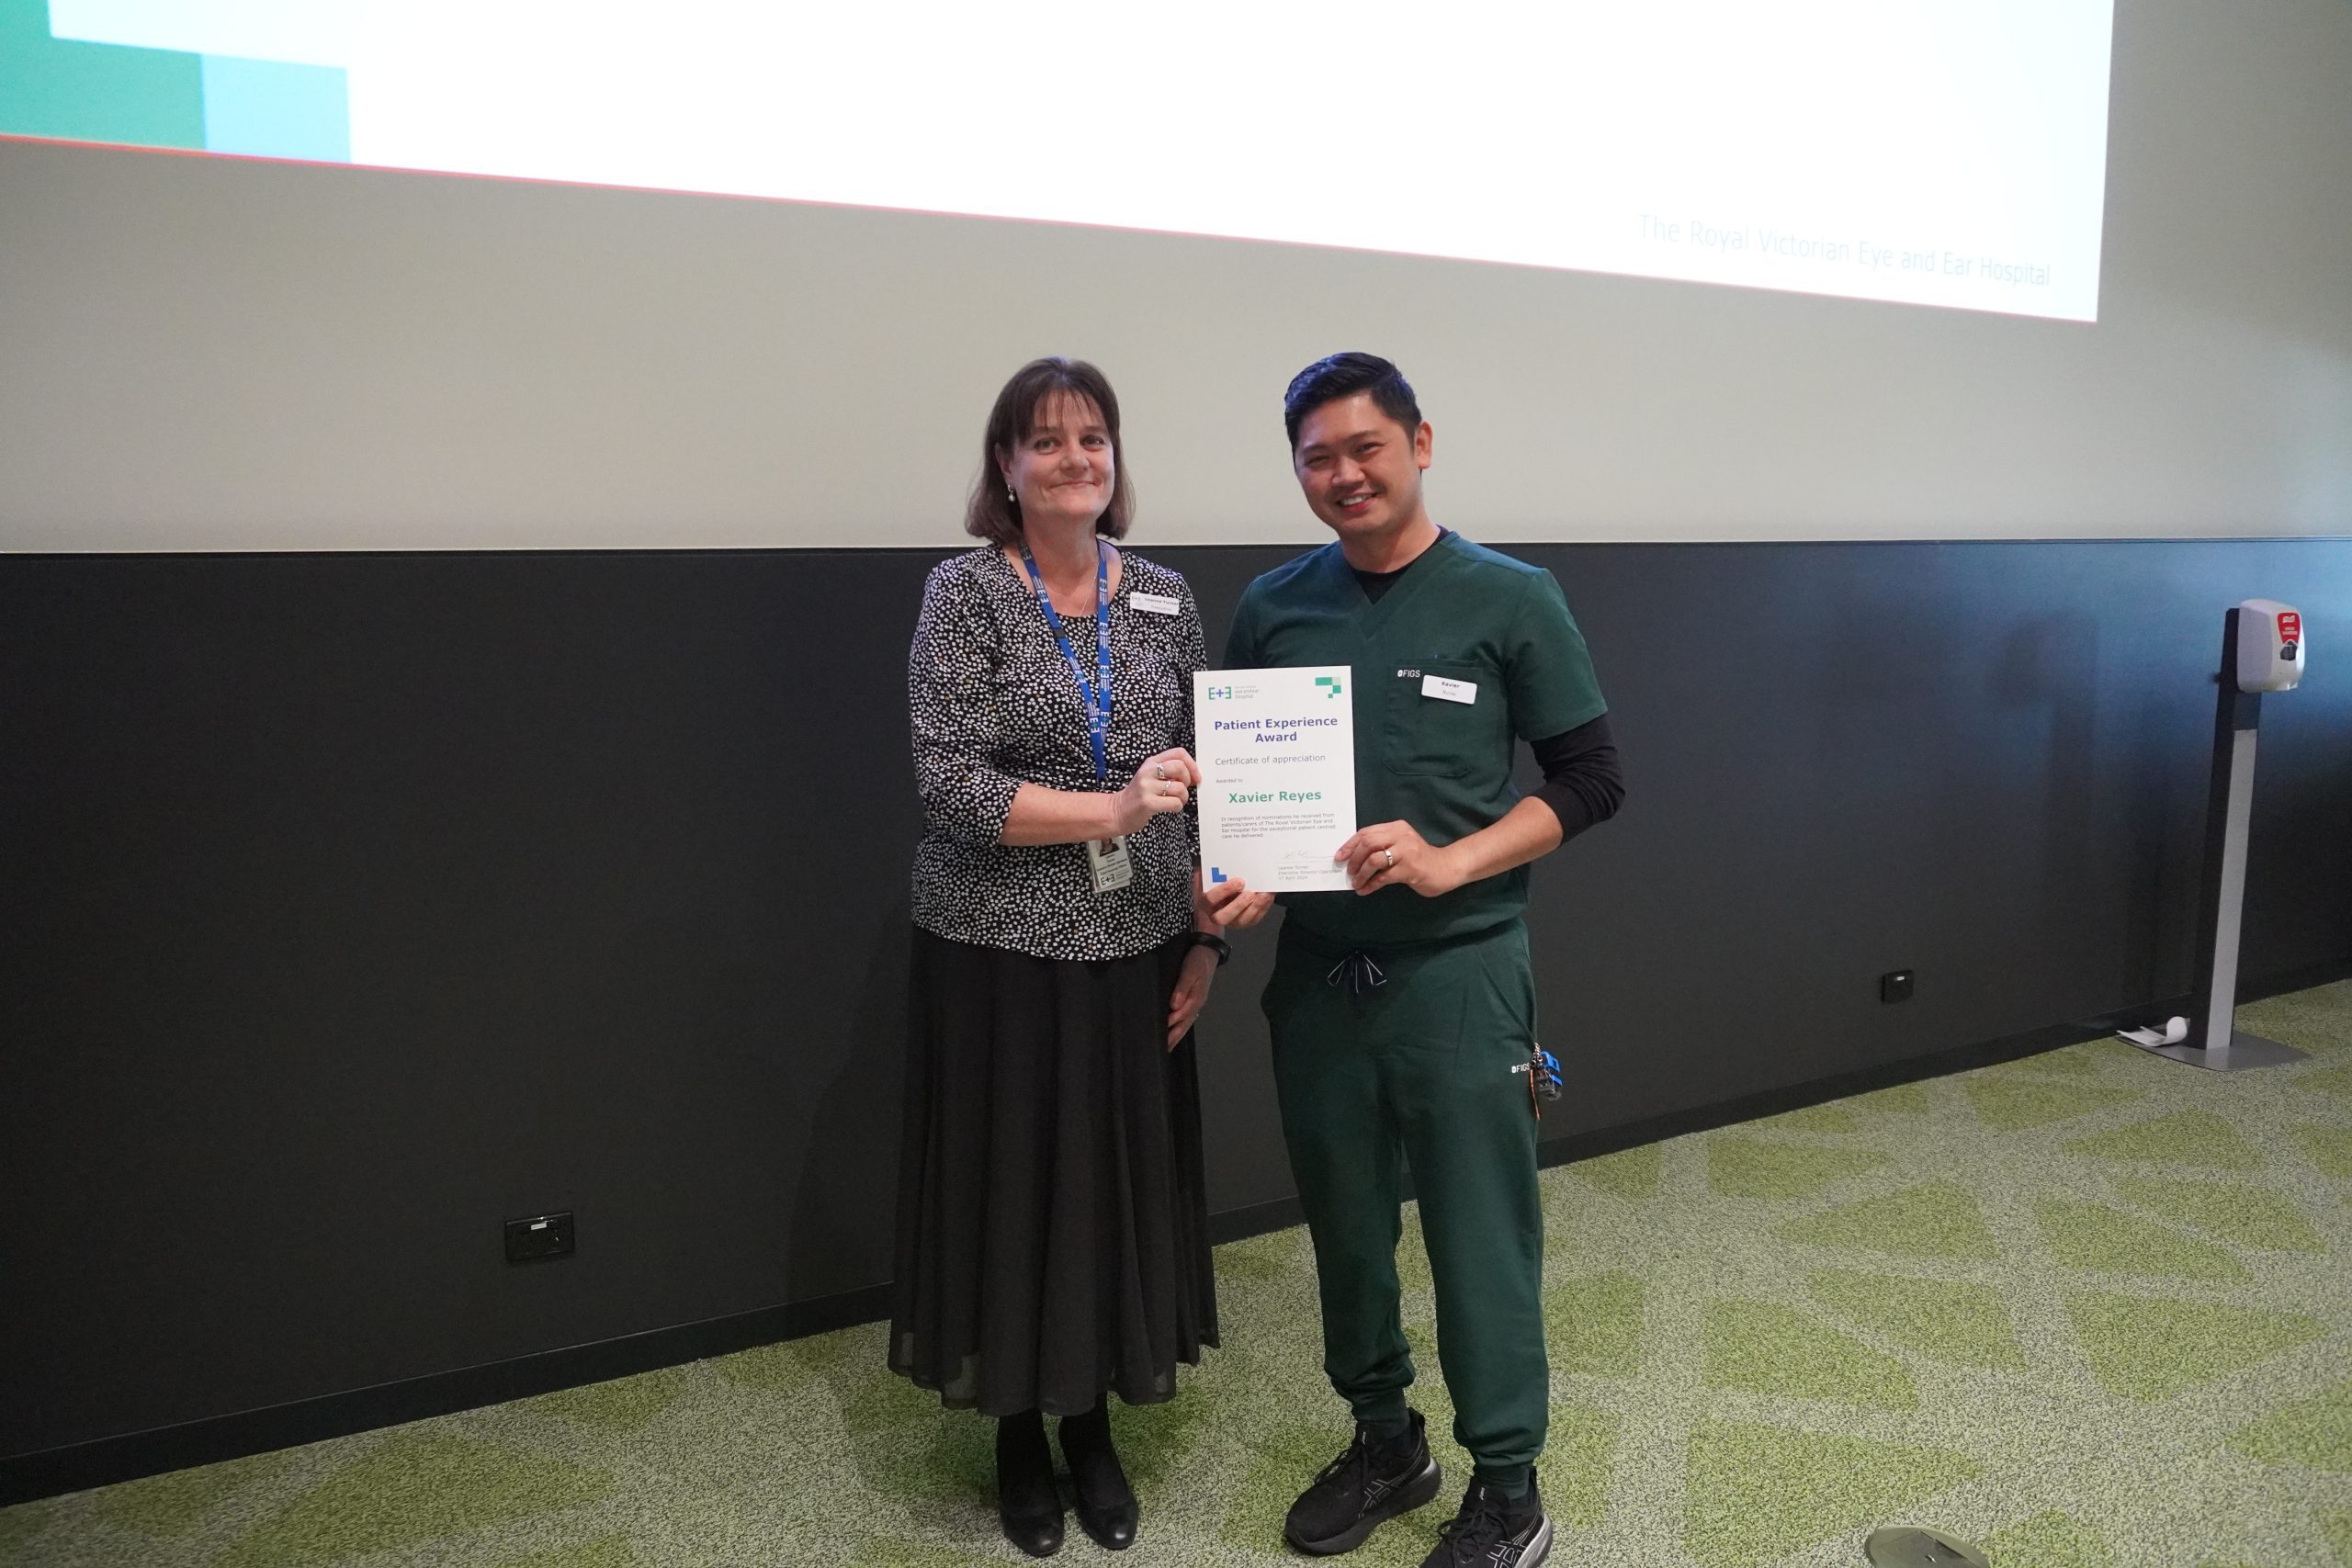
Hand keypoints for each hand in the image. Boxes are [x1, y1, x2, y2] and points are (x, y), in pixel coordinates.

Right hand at [1111, 748, 1199, 835]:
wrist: (1118, 811)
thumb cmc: (1139, 795)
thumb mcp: (1151, 776)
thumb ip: (1169, 772)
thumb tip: (1193, 774)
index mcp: (1151, 762)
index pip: (1178, 753)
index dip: (1192, 764)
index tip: (1195, 776)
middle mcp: (1148, 771)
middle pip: (1180, 767)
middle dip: (1188, 780)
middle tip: (1183, 788)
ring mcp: (1146, 787)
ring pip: (1180, 787)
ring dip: (1183, 797)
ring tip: (1176, 800)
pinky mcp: (1148, 802)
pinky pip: (1175, 803)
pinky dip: (1178, 807)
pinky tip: (1170, 808)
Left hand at [1166, 945, 1217, 1046]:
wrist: (1207, 951)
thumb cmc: (1197, 961)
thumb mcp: (1189, 971)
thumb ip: (1181, 987)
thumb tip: (1174, 1005)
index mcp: (1196, 998)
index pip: (1181, 1015)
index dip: (1170, 1024)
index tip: (1158, 1032)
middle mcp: (1196, 1004)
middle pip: (1184, 1024)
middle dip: (1174, 1037)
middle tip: (1162, 1050)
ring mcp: (1196, 1003)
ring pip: (1185, 1023)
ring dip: (1177, 1036)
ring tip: (1167, 1047)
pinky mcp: (1193, 1000)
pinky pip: (1186, 1018)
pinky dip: (1180, 1027)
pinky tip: (1174, 1031)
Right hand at [1196, 870, 1274, 929]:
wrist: (1225, 890)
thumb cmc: (1219, 881)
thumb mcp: (1215, 874)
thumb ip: (1218, 871)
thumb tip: (1230, 859)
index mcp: (1206, 900)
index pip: (1211, 898)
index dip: (1224, 890)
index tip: (1239, 881)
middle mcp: (1216, 914)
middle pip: (1224, 916)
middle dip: (1239, 904)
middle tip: (1251, 892)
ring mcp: (1231, 920)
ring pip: (1242, 920)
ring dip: (1255, 906)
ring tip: (1264, 894)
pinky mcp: (1245, 921)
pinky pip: (1254, 918)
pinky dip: (1263, 907)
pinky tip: (1268, 896)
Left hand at [1336, 821, 1463, 897]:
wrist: (1445, 868)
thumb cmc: (1418, 858)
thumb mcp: (1400, 844)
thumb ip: (1382, 845)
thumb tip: (1353, 857)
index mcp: (1396, 827)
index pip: (1366, 832)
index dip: (1350, 845)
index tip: (1339, 857)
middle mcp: (1401, 836)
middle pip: (1368, 843)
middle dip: (1354, 859)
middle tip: (1349, 872)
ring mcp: (1407, 852)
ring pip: (1374, 860)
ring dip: (1361, 874)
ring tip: (1356, 883)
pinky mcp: (1410, 869)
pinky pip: (1383, 877)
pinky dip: (1370, 885)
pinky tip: (1365, 890)